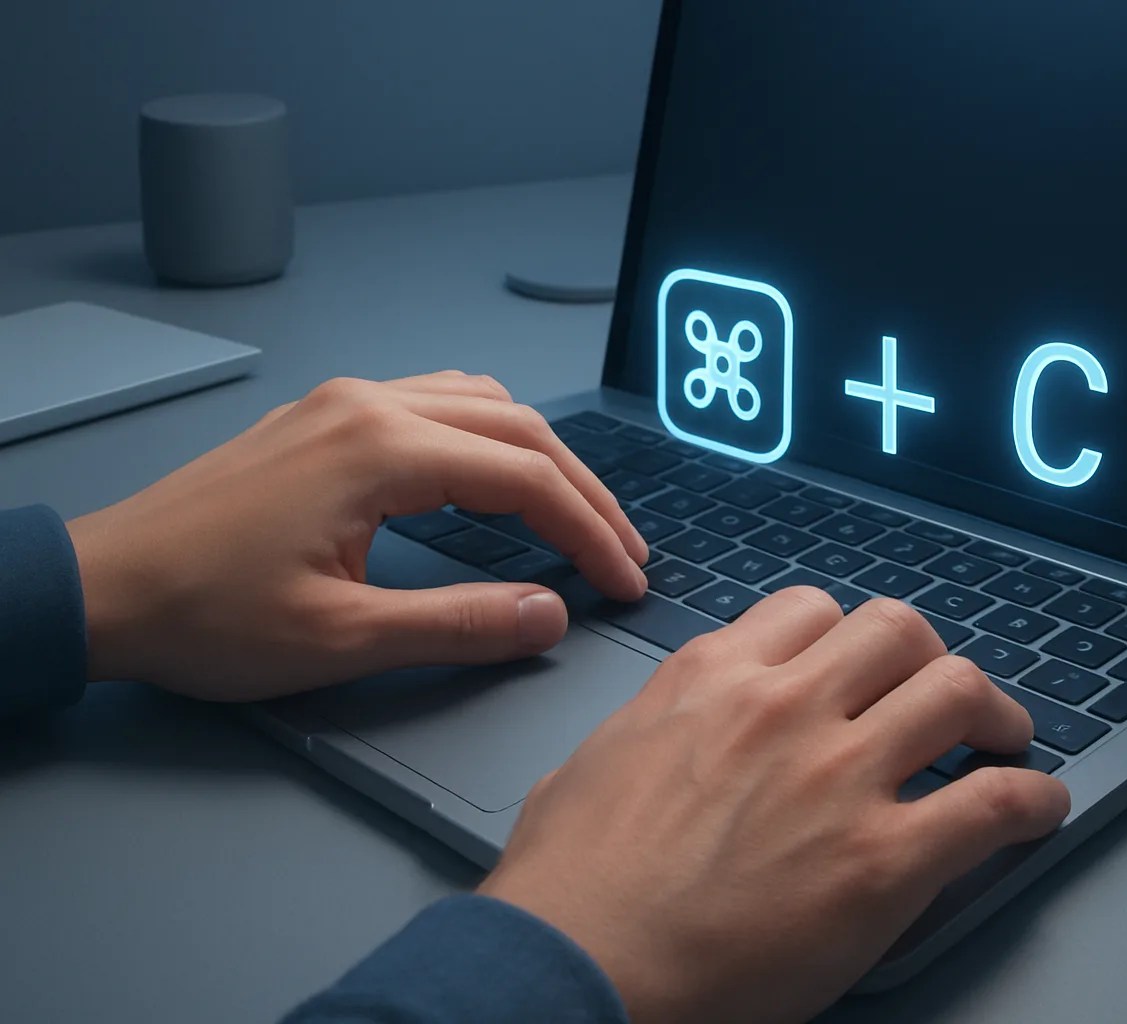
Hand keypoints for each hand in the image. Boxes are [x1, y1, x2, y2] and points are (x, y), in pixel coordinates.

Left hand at [66, 371, 647, 698]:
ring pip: (481, 404)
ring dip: (540, 457)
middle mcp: (372, 404)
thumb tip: (553, 613)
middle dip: (584, 493)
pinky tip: (494, 475)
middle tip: (623, 553)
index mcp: (383, 450)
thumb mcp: (343, 641)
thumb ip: (461, 625)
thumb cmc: (209, 617)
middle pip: (518, 430)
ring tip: (575, 514)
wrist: (101, 587)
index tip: (626, 583)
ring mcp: (345, 401)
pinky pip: (437, 401)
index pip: (526, 479)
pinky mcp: (324, 415)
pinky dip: (489, 437)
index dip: (591, 533)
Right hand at [478, 588, 1070, 1023]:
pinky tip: (1037, 809)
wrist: (576, 970)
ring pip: (959, 691)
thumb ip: (651, 728)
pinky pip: (995, 803)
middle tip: (944, 697)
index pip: (812, 610)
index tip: (865, 668)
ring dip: (994, 714)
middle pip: (899, 630)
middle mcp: (784, 707)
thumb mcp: (592, 766)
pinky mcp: (883, 860)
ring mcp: (839, 776)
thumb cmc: (569, 888)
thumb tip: (665, 735)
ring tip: (1004, 741)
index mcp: (712, 679)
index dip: (850, 638)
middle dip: (931, 658)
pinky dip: (1032, 800)